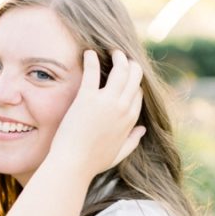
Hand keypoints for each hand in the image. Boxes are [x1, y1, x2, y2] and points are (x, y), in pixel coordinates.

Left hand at [46, 49, 145, 178]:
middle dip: (131, 64)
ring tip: (112, 50)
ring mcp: (106, 102)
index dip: (134, 82)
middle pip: (134, 78)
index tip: (127, 74)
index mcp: (130, 120)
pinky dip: (91, 60)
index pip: (138, 93)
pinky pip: (92, 73)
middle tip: (122, 56)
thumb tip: (143, 130)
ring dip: (118, 57)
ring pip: (120, 71)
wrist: (72, 165)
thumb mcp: (118, 154)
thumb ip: (133, 141)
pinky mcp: (87, 99)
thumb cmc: (91, 163)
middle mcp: (122, 108)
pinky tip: (88, 52)